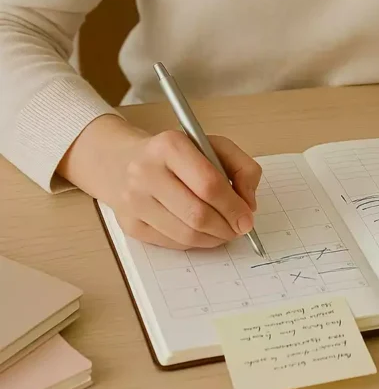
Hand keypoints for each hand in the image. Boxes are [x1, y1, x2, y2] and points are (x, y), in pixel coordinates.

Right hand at [58, 114, 261, 249]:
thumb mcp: (211, 145)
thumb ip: (241, 166)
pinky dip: (194, 243)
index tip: (247, 217)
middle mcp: (146, 172)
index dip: (233, 206)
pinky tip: (202, 232)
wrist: (120, 161)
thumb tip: (248, 203)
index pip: (209, 184)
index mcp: (170, 146)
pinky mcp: (129, 225)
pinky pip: (171, 243)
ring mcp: (134, 201)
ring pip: (185, 235)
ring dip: (213, 239)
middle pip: (197, 214)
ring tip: (224, 232)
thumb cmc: (173, 154)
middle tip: (239, 229)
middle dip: (226, 227)